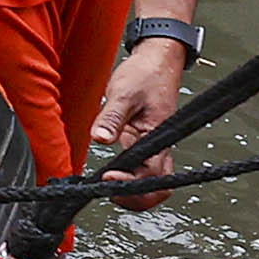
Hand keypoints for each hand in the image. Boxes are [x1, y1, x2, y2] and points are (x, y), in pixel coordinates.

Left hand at [85, 35, 189, 205]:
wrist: (157, 59)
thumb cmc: (146, 73)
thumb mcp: (124, 92)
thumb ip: (111, 118)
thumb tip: (100, 139)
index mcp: (158, 137)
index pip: (150, 175)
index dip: (130, 184)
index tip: (106, 176)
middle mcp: (158, 146)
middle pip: (157, 188)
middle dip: (136, 199)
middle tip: (109, 193)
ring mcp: (152, 146)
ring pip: (150, 182)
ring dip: (132, 191)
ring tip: (107, 186)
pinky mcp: (144, 142)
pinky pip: (141, 169)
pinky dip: (128, 178)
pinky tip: (110, 174)